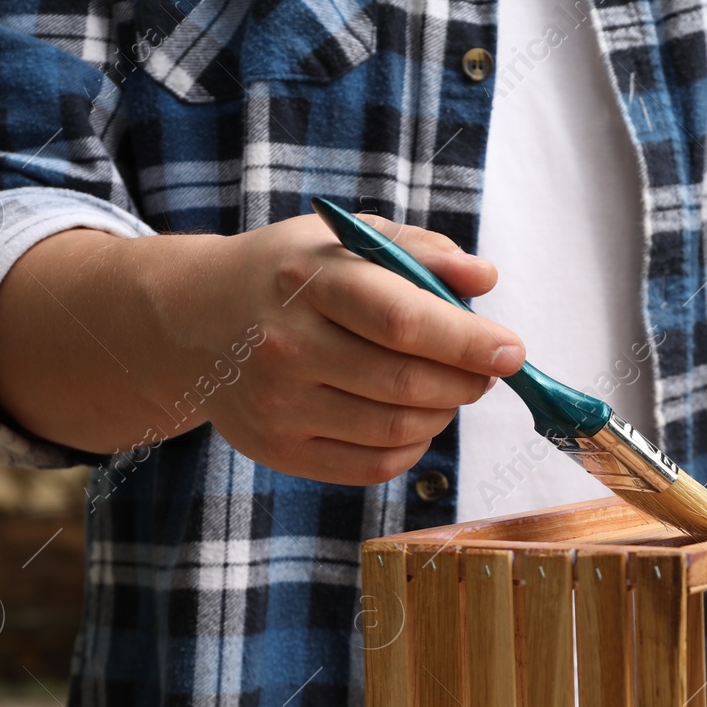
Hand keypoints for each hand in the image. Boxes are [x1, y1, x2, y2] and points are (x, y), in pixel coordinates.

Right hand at [150, 213, 524, 484]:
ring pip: (395, 430)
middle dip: (466, 381)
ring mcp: (277, 405)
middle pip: (406, 383)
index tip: (511, 351)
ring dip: (443, 413)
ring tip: (448, 388)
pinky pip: (371, 466)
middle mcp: (285, 347)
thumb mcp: (346, 240)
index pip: (403, 321)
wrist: (195, 320)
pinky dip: (412, 447)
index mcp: (307, 282)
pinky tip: (414, 418)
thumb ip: (420, 252)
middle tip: (485, 369)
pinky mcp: (277, 449)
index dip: (468, 341)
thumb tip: (483, 279)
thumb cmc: (290, 274)